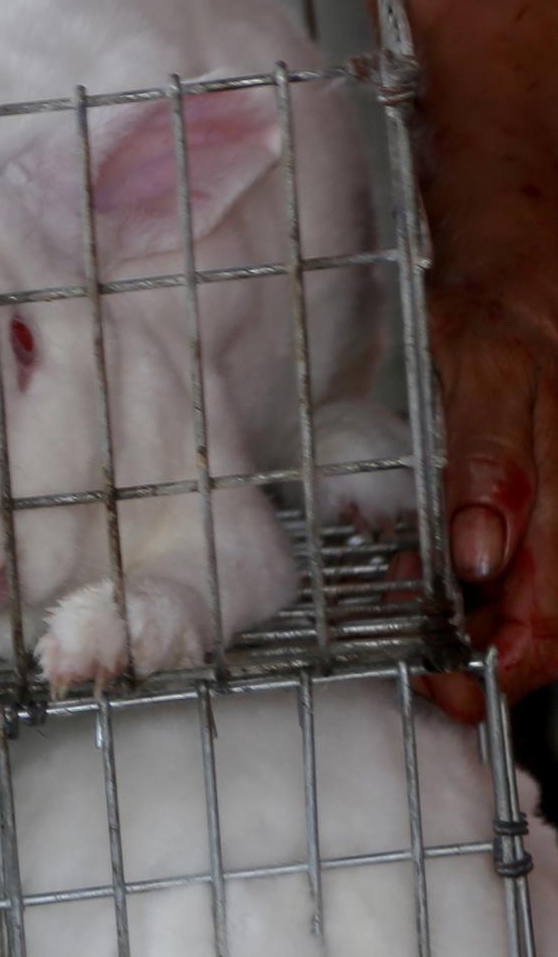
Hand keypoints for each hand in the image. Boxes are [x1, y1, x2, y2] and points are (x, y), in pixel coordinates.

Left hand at [420, 285, 557, 720]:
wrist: (527, 275)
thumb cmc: (503, 317)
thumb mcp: (485, 373)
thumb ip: (487, 462)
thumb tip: (481, 555)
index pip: (545, 632)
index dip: (493, 673)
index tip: (435, 682)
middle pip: (541, 635)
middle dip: (475, 661)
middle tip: (412, 660)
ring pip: (529, 605)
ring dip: (470, 624)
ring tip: (413, 607)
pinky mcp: (544, 506)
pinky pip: (519, 566)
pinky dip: (473, 586)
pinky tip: (432, 572)